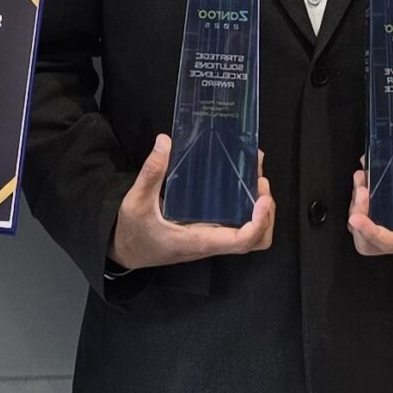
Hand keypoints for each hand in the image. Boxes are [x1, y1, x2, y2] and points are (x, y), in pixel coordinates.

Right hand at [108, 134, 274, 269]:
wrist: (126, 250)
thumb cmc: (132, 233)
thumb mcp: (136, 202)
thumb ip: (150, 173)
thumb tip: (165, 142)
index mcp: (198, 240)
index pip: (241, 241)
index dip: (258, 222)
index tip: (262, 197)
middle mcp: (211, 242)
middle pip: (255, 240)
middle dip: (266, 214)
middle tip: (260, 183)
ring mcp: (212, 238)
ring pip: (250, 233)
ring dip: (260, 209)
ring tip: (255, 177)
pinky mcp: (208, 230)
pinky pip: (237, 223)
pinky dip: (247, 205)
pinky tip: (240, 181)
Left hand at [348, 142, 392, 258]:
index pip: (392, 243)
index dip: (371, 232)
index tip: (356, 217)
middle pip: (370, 244)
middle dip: (358, 216)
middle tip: (362, 186)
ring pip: (365, 234)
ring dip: (357, 207)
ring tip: (361, 177)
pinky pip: (372, 220)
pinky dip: (363, 203)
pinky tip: (368, 179)